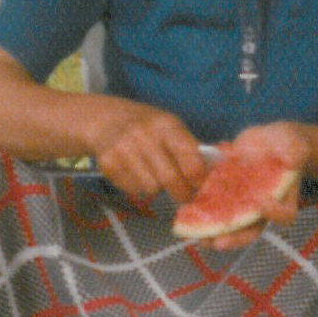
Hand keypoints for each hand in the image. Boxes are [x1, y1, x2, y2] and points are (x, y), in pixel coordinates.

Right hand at [85, 101, 209, 207]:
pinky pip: (133, 190)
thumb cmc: (147, 126)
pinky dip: (138, 187)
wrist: (105, 120)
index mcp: (167, 125)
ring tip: (153, 173)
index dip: (199, 179)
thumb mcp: (170, 126)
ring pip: (152, 189)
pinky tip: (135, 171)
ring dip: (157, 187)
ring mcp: (124, 150)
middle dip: (182, 194)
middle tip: (185, 196)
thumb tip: (211, 173)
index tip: (200, 185)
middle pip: (171, 180)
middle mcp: (144, 136)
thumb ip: (189, 148)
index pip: (191, 161)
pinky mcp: (108, 165)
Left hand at [185, 122, 308, 249]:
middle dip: (234, 238)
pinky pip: (214, 210)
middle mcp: (262, 208)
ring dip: (211, 232)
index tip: (262, 202)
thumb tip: (292, 159)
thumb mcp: (296, 143)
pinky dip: (199, 214)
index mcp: (284, 198)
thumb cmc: (287, 145)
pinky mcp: (227, 195)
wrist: (270, 141)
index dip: (274, 213)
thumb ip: (296, 151)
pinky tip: (184, 213)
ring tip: (195, 235)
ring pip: (229, 226)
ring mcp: (243, 204)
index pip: (284, 215)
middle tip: (218, 242)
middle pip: (251, 230)